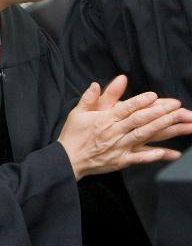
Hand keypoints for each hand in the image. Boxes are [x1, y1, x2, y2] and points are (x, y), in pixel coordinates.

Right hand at [58, 75, 191, 178]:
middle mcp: (113, 132)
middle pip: (140, 120)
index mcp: (103, 120)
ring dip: (162, 128)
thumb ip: (89, 97)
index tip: (155, 96)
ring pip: (143, 136)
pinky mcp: (120, 161)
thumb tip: (97, 84)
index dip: (141, 101)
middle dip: (160, 112)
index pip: (125, 108)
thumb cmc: (73, 135)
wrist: (67, 160)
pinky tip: (167, 152)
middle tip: (177, 106)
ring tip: (178, 122)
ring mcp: (118, 147)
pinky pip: (139, 159)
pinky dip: (153, 156)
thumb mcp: (77, 112)